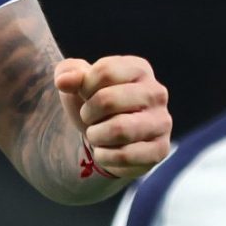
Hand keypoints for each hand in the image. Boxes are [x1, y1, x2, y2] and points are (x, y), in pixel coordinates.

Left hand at [55, 56, 171, 179]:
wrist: (106, 140)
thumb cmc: (93, 104)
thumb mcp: (77, 83)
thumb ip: (68, 72)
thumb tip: (63, 81)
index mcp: (139, 69)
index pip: (105, 71)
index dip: (84, 87)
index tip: (85, 95)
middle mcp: (156, 93)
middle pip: (108, 100)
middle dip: (87, 113)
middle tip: (88, 119)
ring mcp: (162, 122)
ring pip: (119, 130)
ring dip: (95, 135)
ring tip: (96, 135)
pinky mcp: (160, 150)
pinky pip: (125, 155)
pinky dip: (104, 156)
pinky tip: (104, 152)